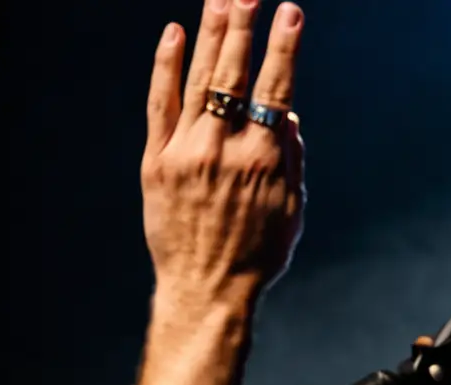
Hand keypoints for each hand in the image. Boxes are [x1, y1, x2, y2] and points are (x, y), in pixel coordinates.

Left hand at [141, 0, 305, 305]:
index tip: (291, 14)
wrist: (206, 289)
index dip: (284, 47)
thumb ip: (293, 158)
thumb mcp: (294, 209)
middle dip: (244, 27)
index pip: (277, 88)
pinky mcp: (157, 161)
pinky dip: (166, 66)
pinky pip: (159, 104)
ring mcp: (187, 152)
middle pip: (234, 73)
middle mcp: (224, 148)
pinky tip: (175, 34)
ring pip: (199, 80)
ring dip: (212, 35)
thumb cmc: (259, 255)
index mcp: (265, 160)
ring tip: (222, 0)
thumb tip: (288, 115)